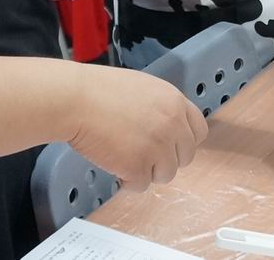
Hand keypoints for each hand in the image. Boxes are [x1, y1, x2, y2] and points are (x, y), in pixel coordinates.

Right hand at [66, 65, 207, 192]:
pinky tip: (113, 163)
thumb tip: (168, 128)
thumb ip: (161, 108)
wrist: (74, 99)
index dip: (184, 141)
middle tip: (143, 154)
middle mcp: (173, 125)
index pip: (199, 130)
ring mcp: (157, 147)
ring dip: (147, 170)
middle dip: (166, 159)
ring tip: (123, 156)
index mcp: (175, 102)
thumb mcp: (143, 88)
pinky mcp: (138, 166)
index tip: (171, 146)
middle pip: (185, 157)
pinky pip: (140, 185)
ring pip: (166, 174)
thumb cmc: (98, 91)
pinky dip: (126, 180)